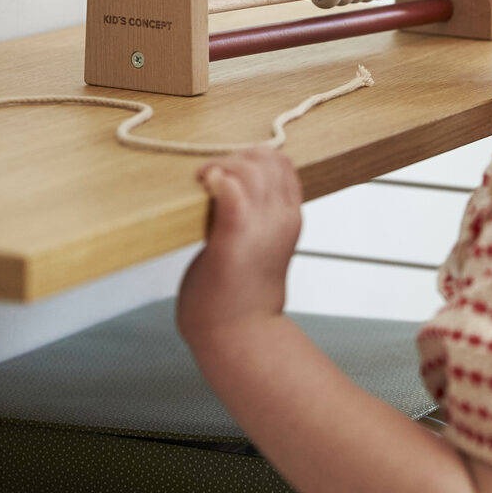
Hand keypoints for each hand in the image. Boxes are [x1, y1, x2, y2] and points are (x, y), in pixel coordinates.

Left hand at [176, 149, 302, 348]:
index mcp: (289, 217)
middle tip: (207, 180)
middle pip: (266, 158)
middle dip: (233, 157)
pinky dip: (218, 182)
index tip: (225, 173)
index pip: (281, 162)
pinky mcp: (233, 243)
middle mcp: (281, 219)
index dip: (252, 156)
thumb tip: (230, 186)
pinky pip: (232, 196)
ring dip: (220, 167)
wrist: (240, 336)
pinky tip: (206, 185)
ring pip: (249, 169)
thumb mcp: (259, 244)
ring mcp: (260, 230)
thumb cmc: (240, 292)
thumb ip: (253, 214)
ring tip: (202, 186)